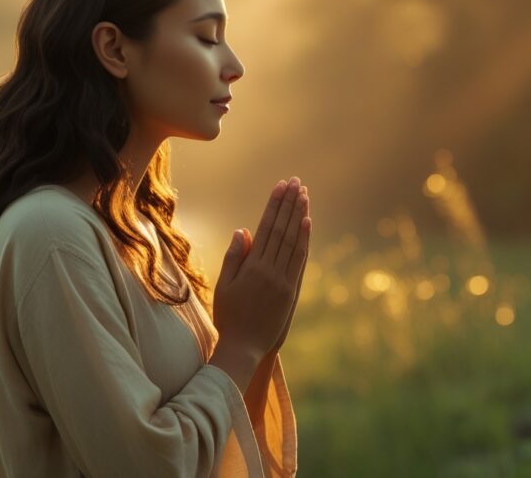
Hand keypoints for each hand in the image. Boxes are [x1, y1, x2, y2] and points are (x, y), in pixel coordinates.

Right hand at [226, 185, 309, 356]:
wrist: (245, 348)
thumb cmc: (228, 317)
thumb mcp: (223, 286)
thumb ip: (234, 257)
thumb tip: (243, 230)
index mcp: (252, 268)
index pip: (266, 228)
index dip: (274, 205)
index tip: (280, 186)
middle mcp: (271, 271)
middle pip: (283, 230)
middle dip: (289, 204)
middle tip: (295, 182)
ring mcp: (285, 281)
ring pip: (295, 242)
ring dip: (300, 217)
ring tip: (303, 195)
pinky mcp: (293, 291)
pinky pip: (301, 260)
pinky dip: (305, 240)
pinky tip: (307, 224)